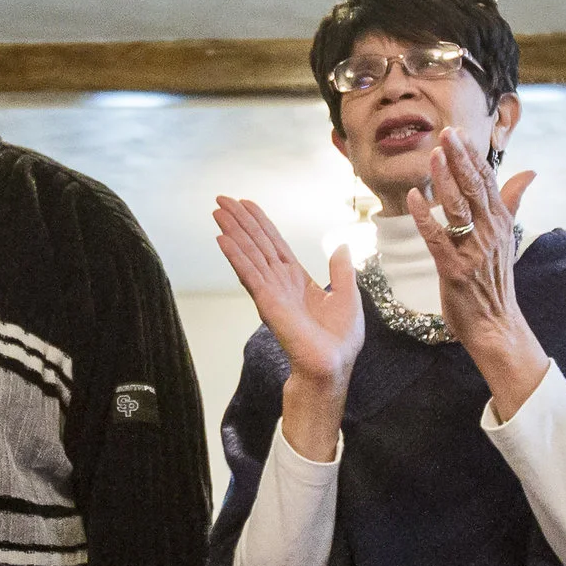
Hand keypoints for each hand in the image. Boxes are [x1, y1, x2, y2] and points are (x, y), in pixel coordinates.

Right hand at [215, 195, 364, 462]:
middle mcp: (280, 283)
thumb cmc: (340, 341)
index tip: (246, 205)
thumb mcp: (348, 297)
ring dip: (233, 231)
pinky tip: (222, 239)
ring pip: (249, 254)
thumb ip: (342, 270)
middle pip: (257, 244)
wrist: (332, 366)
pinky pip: (249, 273)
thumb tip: (341, 245)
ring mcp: (271, 291)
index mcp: (298, 280)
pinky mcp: (268, 302)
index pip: (275, 245)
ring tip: (216, 210)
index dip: (261, 224)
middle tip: (221, 198)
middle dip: (240, 221)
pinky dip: (236, 255)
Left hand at [408, 133, 544, 418]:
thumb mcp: (507, 236)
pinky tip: (414, 197)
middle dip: (460, 159)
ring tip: (433, 156)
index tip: (459, 132)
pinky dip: (425, 217)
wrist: (496, 325)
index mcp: (501, 222)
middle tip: (446, 133)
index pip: (487, 181)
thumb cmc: (496, 281)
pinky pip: (437, 238)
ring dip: (445, 181)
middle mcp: (490, 232)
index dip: (473, 155)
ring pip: (458, 209)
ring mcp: (473, 251)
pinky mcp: (454, 269)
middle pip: (474, 188)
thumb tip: (530, 171)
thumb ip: (513, 200)